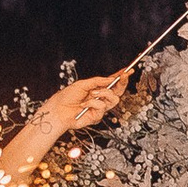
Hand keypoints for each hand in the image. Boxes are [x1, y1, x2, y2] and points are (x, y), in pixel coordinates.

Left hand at [1, 68, 131, 176]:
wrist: (58, 111)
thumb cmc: (67, 97)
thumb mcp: (82, 84)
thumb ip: (97, 81)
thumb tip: (110, 79)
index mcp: (97, 89)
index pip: (112, 83)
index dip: (120, 77)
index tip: (128, 70)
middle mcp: (100, 98)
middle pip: (118, 91)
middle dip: (121, 83)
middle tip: (122, 77)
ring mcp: (99, 108)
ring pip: (114, 99)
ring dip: (103, 93)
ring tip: (92, 94)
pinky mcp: (97, 116)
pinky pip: (102, 107)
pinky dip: (92, 103)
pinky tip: (84, 105)